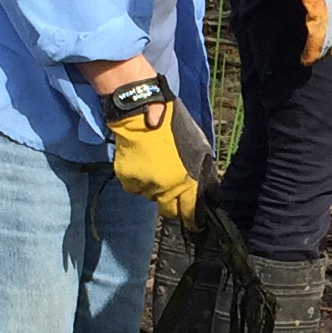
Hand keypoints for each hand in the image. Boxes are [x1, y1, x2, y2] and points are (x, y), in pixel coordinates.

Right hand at [105, 86, 200, 223]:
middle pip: (169, 211)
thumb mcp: (198, 145)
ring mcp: (144, 186)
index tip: (194, 221)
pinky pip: (135, 188)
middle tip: (172, 189)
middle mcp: (165, 188)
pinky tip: (140, 162)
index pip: (190, 212)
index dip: (193, 219)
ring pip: (151, 197)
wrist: (141, 111)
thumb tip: (204, 187)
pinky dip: (138, 180)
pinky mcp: (127, 180)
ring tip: (154, 166)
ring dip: (154, 188)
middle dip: (173, 204)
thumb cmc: (173, 124)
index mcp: (186, 181)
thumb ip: (201, 170)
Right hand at [287, 0, 331, 60]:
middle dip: (327, 51)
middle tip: (316, 59)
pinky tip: (306, 59)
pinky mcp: (322, 23)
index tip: (326, 48)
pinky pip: (317, 44)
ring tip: (309, 61)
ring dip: (318, 54)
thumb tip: (320, 0)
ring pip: (327, 45)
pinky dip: (310, 53)